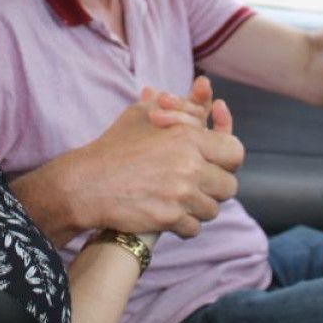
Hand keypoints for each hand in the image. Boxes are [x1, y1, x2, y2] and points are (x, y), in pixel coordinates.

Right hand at [68, 81, 242, 238]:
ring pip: (213, 209)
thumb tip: (202, 95)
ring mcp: (181, 195)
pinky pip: (195, 228)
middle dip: (216, 185)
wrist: (88, 183)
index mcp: (188, 138)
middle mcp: (190, 166)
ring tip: (183, 199)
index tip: (219, 161)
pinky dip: (186, 224)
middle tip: (201, 184)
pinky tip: (173, 216)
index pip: (234, 151)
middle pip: (228, 185)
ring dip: (201, 206)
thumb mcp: (142, 114)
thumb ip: (178, 105)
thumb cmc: (114, 146)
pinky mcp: (170, 219)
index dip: (229, 157)